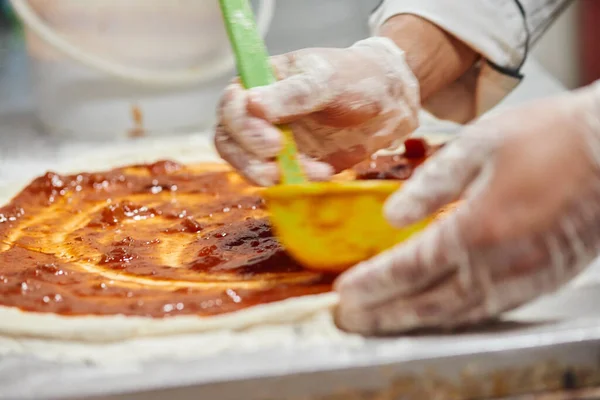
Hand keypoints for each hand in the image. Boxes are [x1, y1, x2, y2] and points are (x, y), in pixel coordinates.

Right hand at [214, 37, 419, 185]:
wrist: (388, 101)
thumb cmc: (354, 77)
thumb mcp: (325, 79)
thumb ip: (291, 94)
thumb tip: (252, 104)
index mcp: (259, 83)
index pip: (231, 107)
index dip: (245, 129)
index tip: (273, 143)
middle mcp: (257, 113)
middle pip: (229, 141)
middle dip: (251, 160)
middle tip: (278, 170)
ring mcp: (271, 140)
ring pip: (248, 165)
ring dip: (273, 175)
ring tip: (314, 171)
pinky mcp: (289, 162)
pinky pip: (279, 179)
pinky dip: (296, 181)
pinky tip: (324, 171)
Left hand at [335, 82, 599, 334]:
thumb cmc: (550, 136)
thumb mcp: (482, 142)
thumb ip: (434, 181)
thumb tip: (392, 216)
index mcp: (480, 225)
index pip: (412, 266)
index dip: (375, 282)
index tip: (345, 291)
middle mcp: (502, 261)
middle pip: (430, 301)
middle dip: (385, 312)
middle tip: (352, 319)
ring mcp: (526, 275)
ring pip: (460, 313)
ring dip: (416, 322)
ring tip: (384, 324)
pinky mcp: (545, 277)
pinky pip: (491, 309)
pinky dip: (456, 318)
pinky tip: (438, 316)